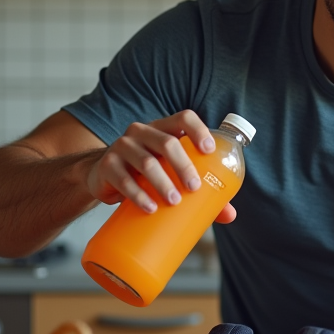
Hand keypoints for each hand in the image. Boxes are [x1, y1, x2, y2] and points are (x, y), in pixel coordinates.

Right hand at [86, 110, 236, 221]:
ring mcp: (122, 146)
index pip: (183, 118)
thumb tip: (229, 215)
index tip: (209, 150)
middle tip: (194, 188)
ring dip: (162, 182)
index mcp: (163, 129)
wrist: (104, 177)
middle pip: (167, 142)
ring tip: (174, 201)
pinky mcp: (107, 165)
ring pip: (146, 161)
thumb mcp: (170, 174)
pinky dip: (138, 195)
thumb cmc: (147, 173)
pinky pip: (123, 178)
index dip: (198, 130)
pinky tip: (150, 207)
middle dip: (184, 165)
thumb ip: (200, 191)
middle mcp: (142, 132)